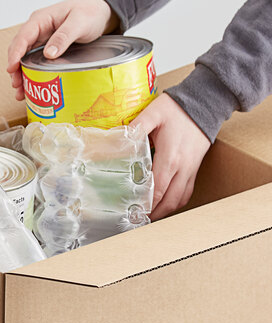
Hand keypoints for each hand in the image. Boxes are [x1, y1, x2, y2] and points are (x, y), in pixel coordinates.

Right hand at [7, 0, 118, 100]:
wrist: (100, 12)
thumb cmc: (90, 12)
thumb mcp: (79, 22)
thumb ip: (64, 36)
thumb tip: (48, 54)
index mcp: (42, 19)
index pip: (23, 36)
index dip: (15, 53)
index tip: (12, 68)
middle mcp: (37, 29)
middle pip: (19, 49)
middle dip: (15, 68)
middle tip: (17, 85)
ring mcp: (40, 39)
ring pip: (24, 58)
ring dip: (20, 74)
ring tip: (20, 91)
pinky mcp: (45, 48)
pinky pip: (33, 62)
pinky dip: (29, 74)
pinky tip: (30, 87)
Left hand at [129, 93, 210, 219]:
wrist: (206, 102)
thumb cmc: (178, 108)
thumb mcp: (153, 114)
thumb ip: (135, 128)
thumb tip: (117, 141)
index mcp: (170, 157)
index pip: (157, 188)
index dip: (146, 203)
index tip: (133, 212)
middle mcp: (182, 167)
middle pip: (168, 199)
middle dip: (153, 212)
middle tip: (138, 220)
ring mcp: (191, 169)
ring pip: (179, 199)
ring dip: (165, 210)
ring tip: (149, 216)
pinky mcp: (195, 167)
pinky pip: (187, 192)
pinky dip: (176, 202)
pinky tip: (165, 205)